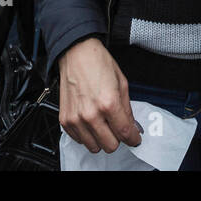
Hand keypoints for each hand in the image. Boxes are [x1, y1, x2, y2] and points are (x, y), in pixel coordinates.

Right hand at [58, 37, 141, 152]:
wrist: (76, 54)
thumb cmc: (98, 64)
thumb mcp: (122, 83)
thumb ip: (127, 109)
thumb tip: (132, 127)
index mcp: (108, 103)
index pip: (125, 133)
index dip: (133, 139)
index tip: (135, 139)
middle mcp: (91, 114)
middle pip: (110, 146)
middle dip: (118, 139)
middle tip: (118, 128)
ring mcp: (76, 119)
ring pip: (94, 147)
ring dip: (102, 139)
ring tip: (103, 124)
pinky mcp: (65, 120)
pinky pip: (79, 140)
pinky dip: (87, 135)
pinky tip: (91, 122)